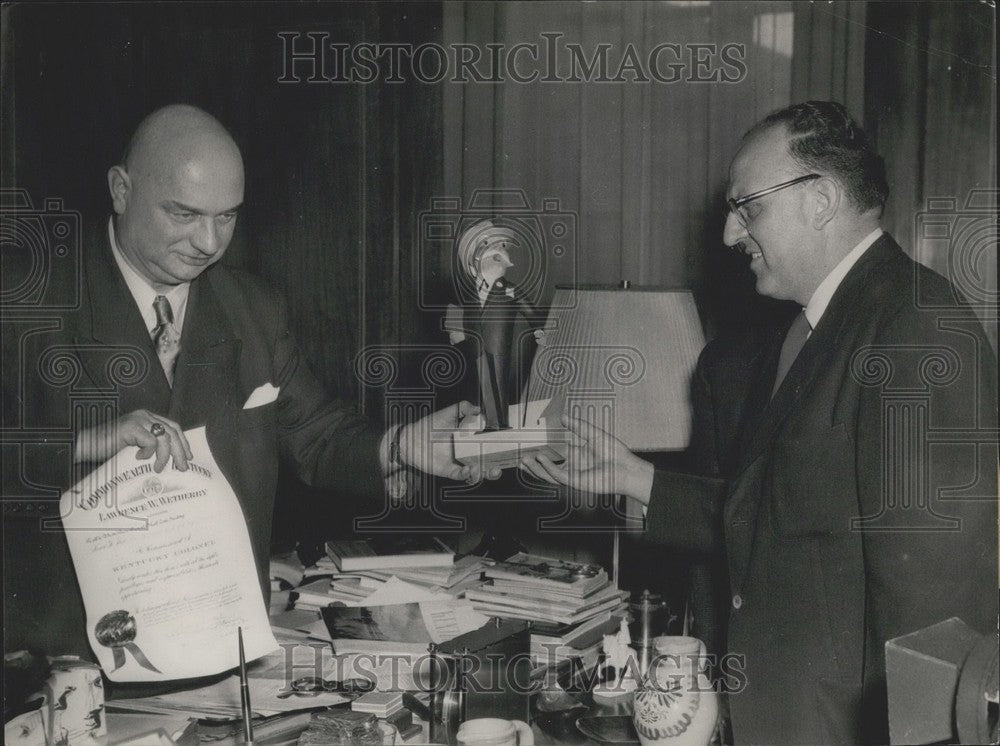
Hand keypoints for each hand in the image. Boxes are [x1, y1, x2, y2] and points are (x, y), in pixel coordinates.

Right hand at [74, 409, 191, 472]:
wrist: (84, 445)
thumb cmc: (107, 448)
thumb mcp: (134, 446)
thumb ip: (150, 447)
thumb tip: (170, 462)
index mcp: (147, 418)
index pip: (173, 427)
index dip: (183, 442)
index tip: (188, 457)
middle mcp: (145, 415)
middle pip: (172, 431)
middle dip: (180, 451)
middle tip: (182, 467)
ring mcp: (138, 419)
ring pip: (164, 437)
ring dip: (166, 455)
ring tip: (160, 468)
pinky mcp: (130, 426)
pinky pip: (150, 441)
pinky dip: (149, 452)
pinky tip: (140, 458)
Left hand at [399, 401, 501, 482]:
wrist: (412, 438)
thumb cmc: (430, 426)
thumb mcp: (448, 413)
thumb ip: (463, 408)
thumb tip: (478, 409)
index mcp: (470, 441)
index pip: (488, 448)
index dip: (498, 452)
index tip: (506, 452)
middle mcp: (467, 454)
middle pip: (486, 464)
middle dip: (495, 469)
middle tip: (498, 468)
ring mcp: (459, 463)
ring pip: (476, 473)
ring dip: (483, 474)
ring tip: (485, 470)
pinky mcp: (450, 470)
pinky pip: (461, 476)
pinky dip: (467, 475)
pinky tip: (469, 469)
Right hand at [519, 413, 653, 503]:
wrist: (625, 467)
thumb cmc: (614, 453)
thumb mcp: (592, 433)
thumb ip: (577, 426)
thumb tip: (564, 417)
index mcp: (576, 456)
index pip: (554, 455)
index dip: (541, 452)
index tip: (530, 446)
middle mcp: (572, 466)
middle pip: (547, 467)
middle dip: (533, 464)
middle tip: (521, 458)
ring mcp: (573, 474)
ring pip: (548, 474)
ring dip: (536, 468)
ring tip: (525, 460)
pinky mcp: (575, 481)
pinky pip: (558, 475)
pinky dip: (547, 467)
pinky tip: (540, 459)